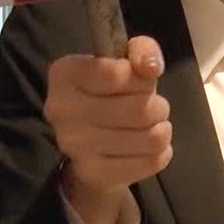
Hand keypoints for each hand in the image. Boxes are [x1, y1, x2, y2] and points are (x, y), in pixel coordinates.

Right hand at [45, 36, 170, 223]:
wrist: (89, 142)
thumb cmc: (110, 92)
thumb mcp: (124, 60)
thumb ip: (142, 50)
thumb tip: (150, 66)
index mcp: (65, 74)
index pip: (118, 74)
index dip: (141, 78)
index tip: (139, 81)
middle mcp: (62, 110)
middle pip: (139, 109)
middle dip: (158, 106)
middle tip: (153, 107)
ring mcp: (75, 146)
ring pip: (150, 138)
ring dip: (161, 129)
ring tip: (152, 126)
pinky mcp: (93, 173)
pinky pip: (151, 162)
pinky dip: (160, 152)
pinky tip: (147, 147)